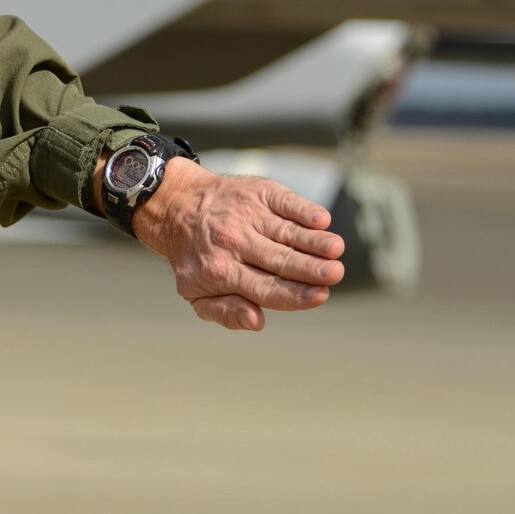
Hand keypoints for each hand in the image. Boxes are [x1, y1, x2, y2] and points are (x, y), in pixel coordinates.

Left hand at [130, 160, 345, 331]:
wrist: (178, 206)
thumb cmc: (197, 258)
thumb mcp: (197, 294)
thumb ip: (226, 313)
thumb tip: (257, 321)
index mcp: (221, 272)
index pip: (265, 288)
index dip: (295, 294)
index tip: (321, 296)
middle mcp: (234, 242)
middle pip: (279, 259)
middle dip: (309, 268)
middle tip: (336, 274)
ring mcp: (247, 214)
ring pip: (285, 231)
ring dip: (313, 240)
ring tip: (336, 249)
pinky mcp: (257, 191)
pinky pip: (284, 201)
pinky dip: (302, 210)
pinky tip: (321, 220)